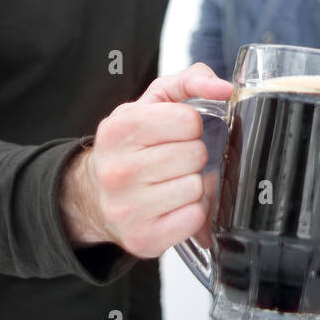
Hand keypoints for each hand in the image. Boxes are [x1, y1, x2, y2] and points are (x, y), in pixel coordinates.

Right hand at [62, 62, 232, 256]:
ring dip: (193, 185)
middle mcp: (118, 170)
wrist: (94, 195)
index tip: (174, 134)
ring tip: (171, 183)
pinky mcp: (143, 238)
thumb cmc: (132, 146)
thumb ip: (190, 81)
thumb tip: (224, 88)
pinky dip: (192, 212)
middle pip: (195, 155)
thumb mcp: (152, 103)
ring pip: (197, 188)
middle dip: (192, 156)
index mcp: (119, 129)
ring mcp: (127, 208)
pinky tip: (172, 206)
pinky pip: (195, 218)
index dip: (189, 127)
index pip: (189, 121)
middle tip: (172, 161)